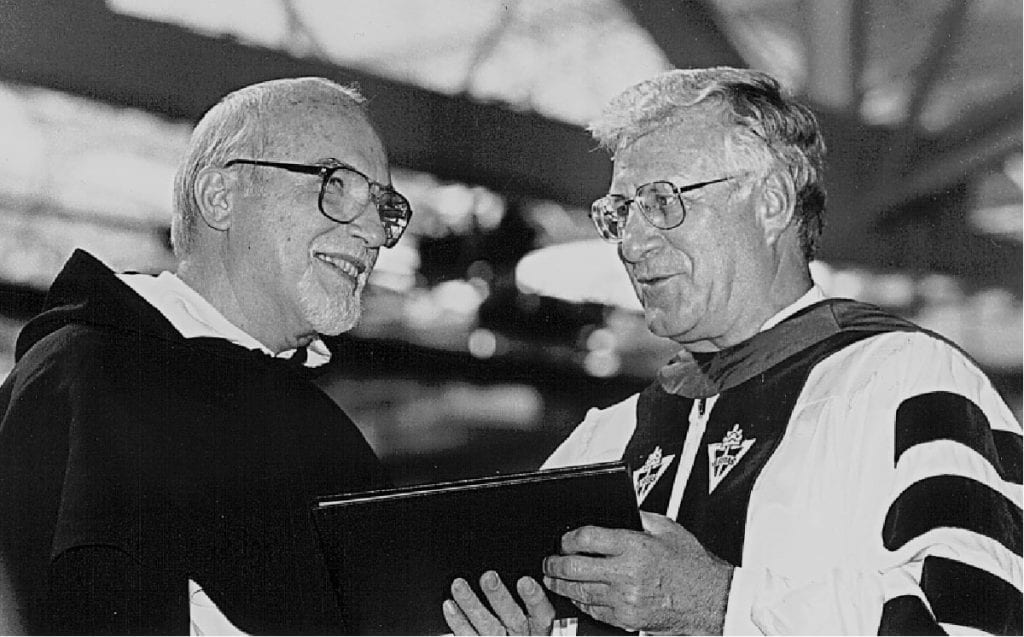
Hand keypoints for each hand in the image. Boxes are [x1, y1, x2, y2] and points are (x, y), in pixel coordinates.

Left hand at [443, 571, 554, 635]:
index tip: (524, 581)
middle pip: (512, 619)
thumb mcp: (534, 624)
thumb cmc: (520, 633)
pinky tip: (450, 606)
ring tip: (459, 586)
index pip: (541, 614)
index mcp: (539, 629)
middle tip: (488, 577)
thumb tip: (524, 572)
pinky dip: (458, 622)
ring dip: (471, 605)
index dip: (534, 598)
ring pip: (487, 626)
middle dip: (499, 597)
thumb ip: (530, 602)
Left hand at [542, 511, 732, 634]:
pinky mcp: (627, 620)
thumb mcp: (667, 528)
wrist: (713, 600)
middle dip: (554, 564)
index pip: (586, 538)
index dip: (568, 538)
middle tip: (548, 561)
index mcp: (635, 547)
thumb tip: (614, 512)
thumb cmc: (692, 564)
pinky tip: (577, 595)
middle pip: (574, 568)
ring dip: (561, 585)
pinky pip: (593, 611)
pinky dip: (581, 602)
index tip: (564, 540)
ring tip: (554, 578)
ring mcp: (625, 600)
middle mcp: (627, 575)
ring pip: (579, 592)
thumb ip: (637, 517)